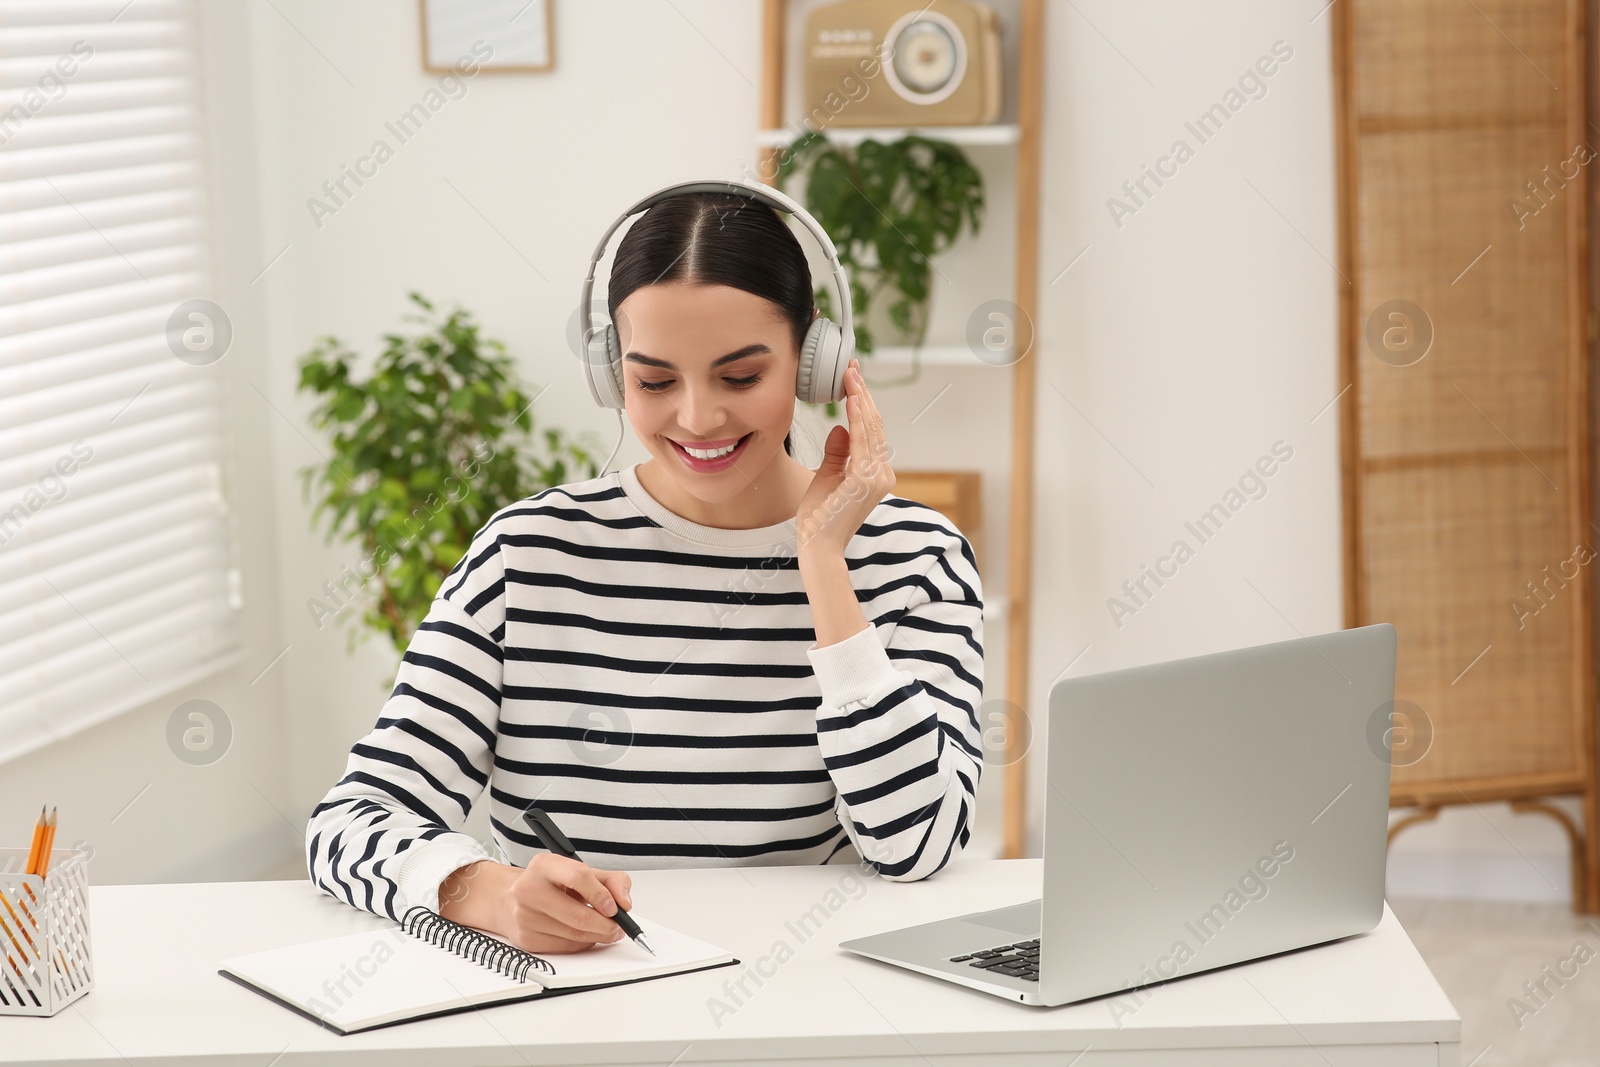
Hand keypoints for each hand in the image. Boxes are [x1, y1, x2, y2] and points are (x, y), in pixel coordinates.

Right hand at [438, 854, 633, 953]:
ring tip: (607, 930)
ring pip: (574, 935)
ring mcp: (525, 916)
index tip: (616, 907)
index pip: (579, 877)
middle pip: (578, 915)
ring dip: (598, 936)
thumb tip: (625, 902)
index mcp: (544, 865)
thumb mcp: (581, 871)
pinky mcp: (526, 939)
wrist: (510, 898)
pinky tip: (586, 934)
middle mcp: (529, 889)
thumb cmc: (551, 883)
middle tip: (619, 926)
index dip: (602, 895)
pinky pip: (565, 947)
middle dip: (606, 925)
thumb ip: (612, 881)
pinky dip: (583, 943)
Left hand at [796, 358, 894, 557]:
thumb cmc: (819, 518)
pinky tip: (853, 400)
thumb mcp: (827, 477)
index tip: (852, 380)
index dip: (862, 404)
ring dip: (861, 399)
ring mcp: (877, 478)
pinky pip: (863, 441)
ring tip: (852, 376)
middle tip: (853, 367)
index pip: (870, 432)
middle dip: (863, 394)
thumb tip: (841, 428)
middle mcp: (882, 474)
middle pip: (874, 426)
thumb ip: (837, 454)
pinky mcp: (866, 480)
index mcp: (875, 474)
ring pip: (871, 429)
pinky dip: (859, 419)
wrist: (818, 547)